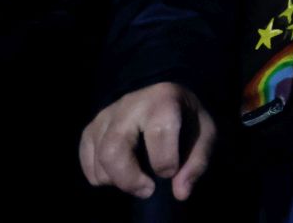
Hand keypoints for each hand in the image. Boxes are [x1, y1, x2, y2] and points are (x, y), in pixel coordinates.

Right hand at [78, 82, 213, 200]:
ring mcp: (106, 115)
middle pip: (114, 148)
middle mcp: (130, 103)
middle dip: (128, 179)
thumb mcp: (205, 135)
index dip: (165, 160)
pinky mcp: (91, 127)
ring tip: (135, 181)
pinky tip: (118, 175)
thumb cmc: (187, 119)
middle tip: (147, 190)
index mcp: (163, 98)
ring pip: (98, 156)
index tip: (170, 173)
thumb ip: (196, 163)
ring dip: (114, 180)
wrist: (166, 98)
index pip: (159, 132)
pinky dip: (98, 175)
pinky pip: (86, 158)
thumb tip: (180, 193)